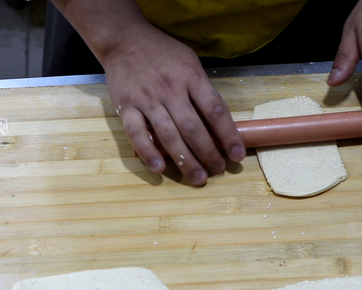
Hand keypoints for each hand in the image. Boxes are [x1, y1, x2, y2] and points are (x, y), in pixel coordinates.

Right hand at [100, 22, 244, 185]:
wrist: (124, 40)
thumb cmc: (162, 53)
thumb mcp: (190, 62)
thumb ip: (202, 90)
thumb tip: (219, 123)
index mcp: (191, 77)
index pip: (214, 110)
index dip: (228, 135)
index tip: (237, 154)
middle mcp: (170, 89)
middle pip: (193, 128)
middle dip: (209, 154)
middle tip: (217, 171)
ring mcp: (147, 99)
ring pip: (169, 136)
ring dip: (185, 160)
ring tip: (198, 178)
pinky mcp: (126, 107)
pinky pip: (137, 134)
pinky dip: (148, 153)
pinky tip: (160, 169)